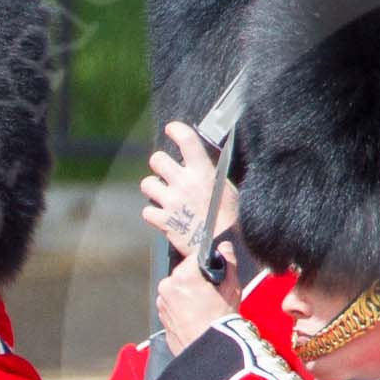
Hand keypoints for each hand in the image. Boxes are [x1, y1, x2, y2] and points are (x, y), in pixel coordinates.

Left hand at [143, 121, 237, 256]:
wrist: (225, 250)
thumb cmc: (232, 220)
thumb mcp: (228, 190)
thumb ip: (212, 175)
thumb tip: (204, 165)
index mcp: (203, 171)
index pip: (186, 139)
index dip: (175, 130)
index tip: (171, 130)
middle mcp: (184, 182)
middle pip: (157, 159)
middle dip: (160, 165)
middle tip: (167, 173)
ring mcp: (171, 201)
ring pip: (147, 183)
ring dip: (154, 188)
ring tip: (164, 195)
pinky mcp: (164, 221)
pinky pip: (148, 210)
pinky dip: (154, 213)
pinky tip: (165, 216)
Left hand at [157, 245, 240, 355]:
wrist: (211, 354)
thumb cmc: (221, 324)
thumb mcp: (232, 289)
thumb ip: (228, 263)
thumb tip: (224, 248)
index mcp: (183, 277)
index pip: (195, 258)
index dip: (208, 264)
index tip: (216, 272)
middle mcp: (167, 288)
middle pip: (184, 274)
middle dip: (197, 280)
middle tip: (213, 293)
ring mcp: (162, 305)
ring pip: (177, 290)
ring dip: (188, 294)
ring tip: (205, 309)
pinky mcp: (162, 319)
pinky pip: (173, 306)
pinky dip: (183, 309)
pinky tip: (197, 318)